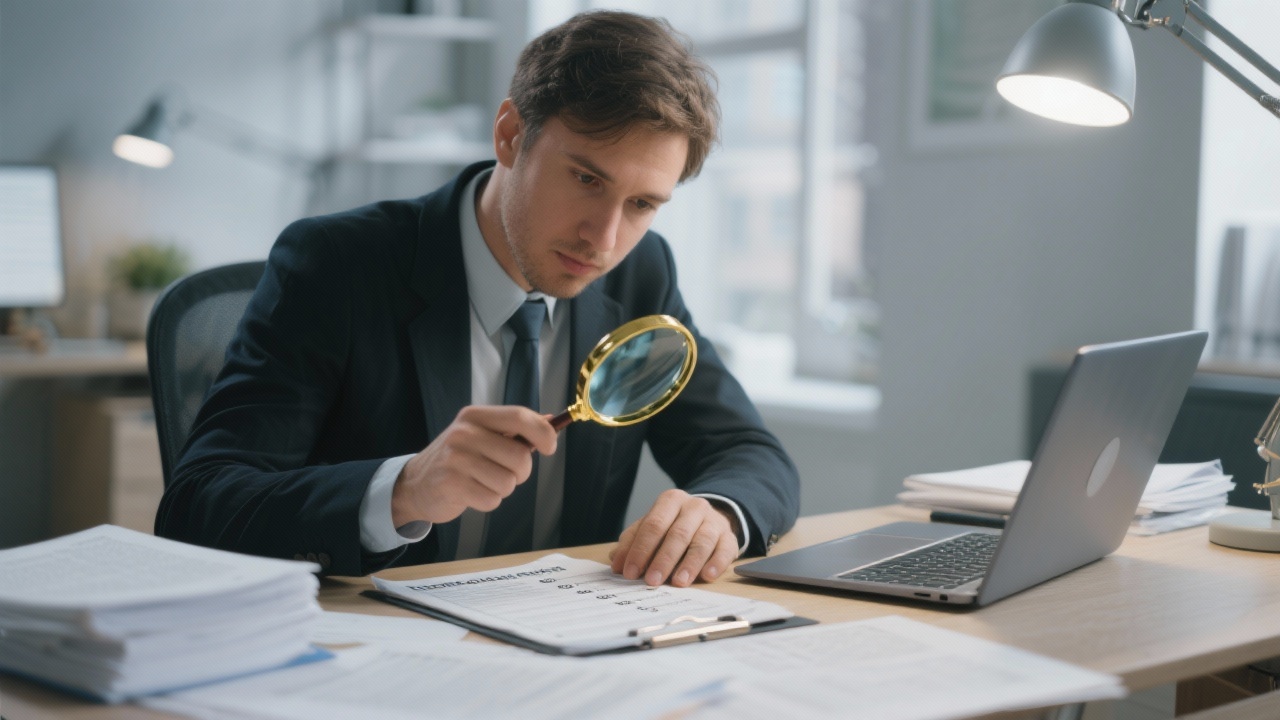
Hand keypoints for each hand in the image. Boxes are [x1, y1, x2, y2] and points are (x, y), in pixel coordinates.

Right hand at [390, 406, 556, 525]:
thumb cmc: (458, 459)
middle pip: (520, 457)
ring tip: (483, 482)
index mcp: (476, 416)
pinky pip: (492, 499)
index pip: (520, 417)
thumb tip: (551, 421)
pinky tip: (472, 493)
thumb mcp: (481, 435)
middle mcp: (464, 433)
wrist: (416, 484)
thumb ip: (514, 429)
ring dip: (503, 489)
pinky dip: (488, 502)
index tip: (549, 448)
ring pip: (509, 482)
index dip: (543, 433)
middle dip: (521, 472)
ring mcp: (456, 458)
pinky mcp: (452, 484)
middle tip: (504, 472)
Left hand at [609, 489, 740, 587]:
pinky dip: (716, 563)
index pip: (653, 524)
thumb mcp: (651, 528)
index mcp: (670, 501)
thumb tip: (617, 562)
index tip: (630, 572)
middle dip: (663, 559)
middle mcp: (694, 507)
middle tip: (652, 580)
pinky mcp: (730, 537)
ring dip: (689, 563)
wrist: (708, 520)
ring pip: (702, 541)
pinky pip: (725, 549)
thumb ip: (632, 542)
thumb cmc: (673, 526)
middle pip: (678, 534)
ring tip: (678, 582)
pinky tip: (707, 576)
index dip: (640, 549)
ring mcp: (714, 521)